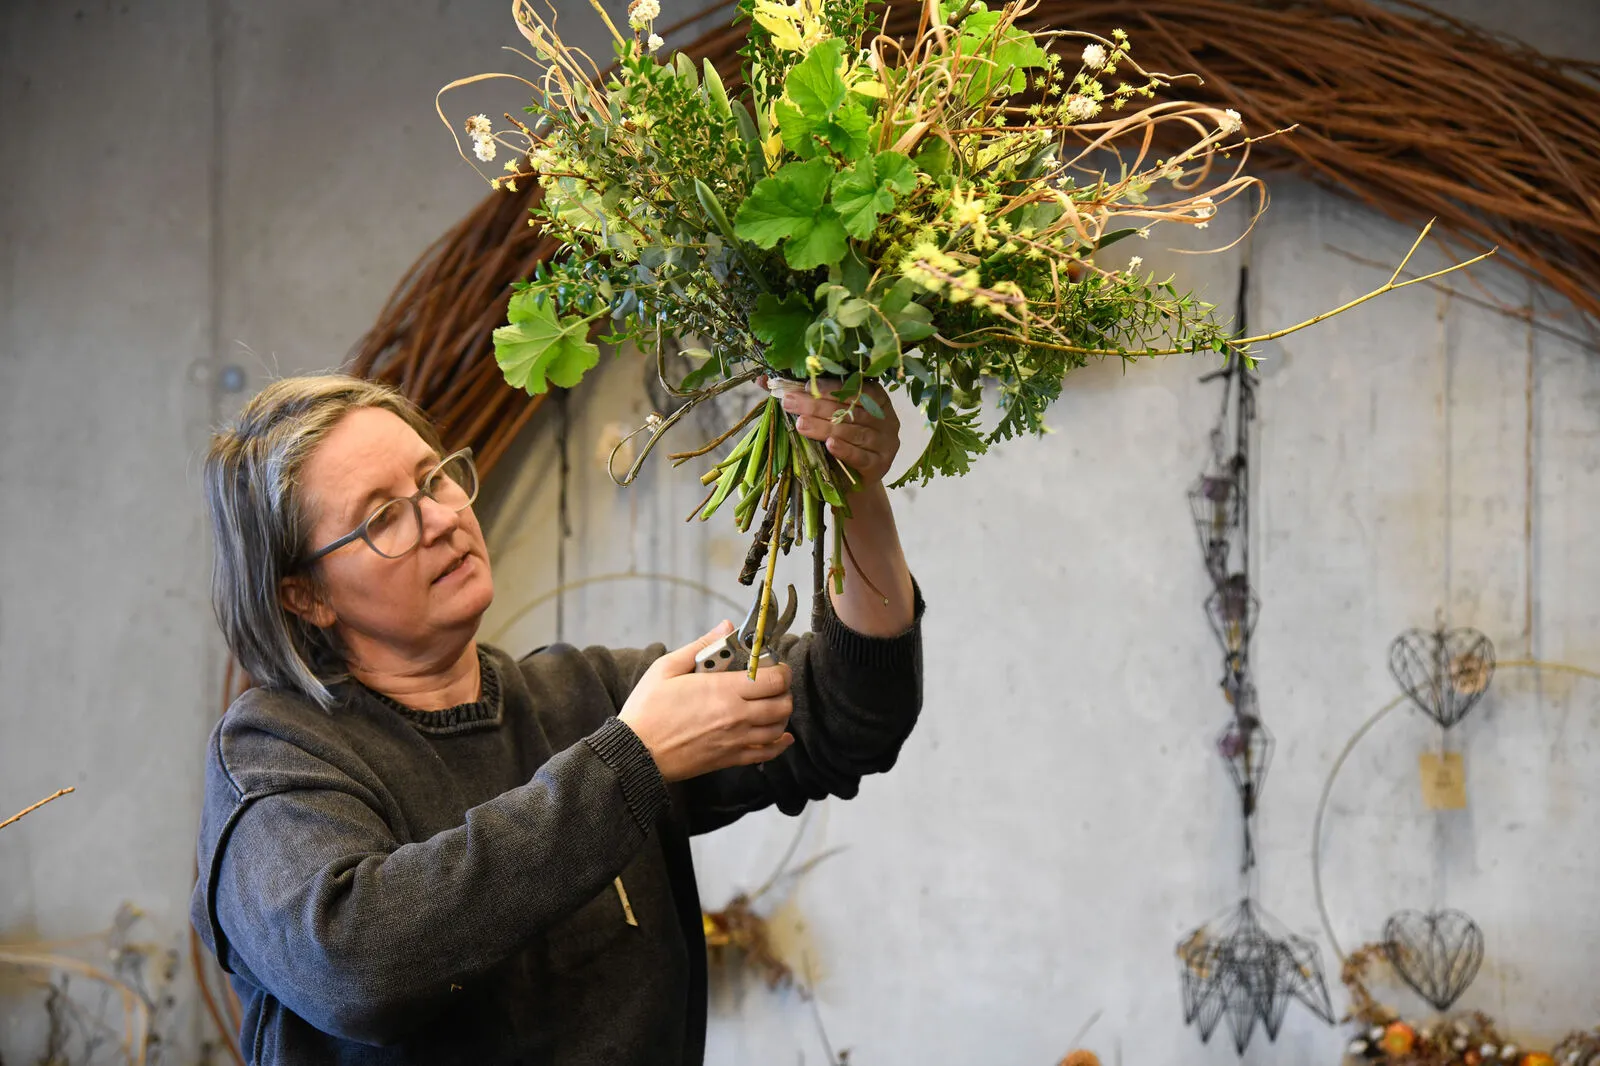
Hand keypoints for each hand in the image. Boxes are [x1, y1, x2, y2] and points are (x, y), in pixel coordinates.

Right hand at [618, 621, 795, 781]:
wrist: (636, 753)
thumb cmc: (648, 708)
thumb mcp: (667, 668)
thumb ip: (702, 646)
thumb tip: (727, 627)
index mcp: (723, 690)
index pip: (774, 679)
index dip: (780, 670)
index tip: (772, 665)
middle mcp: (736, 716)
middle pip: (783, 703)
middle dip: (783, 690)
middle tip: (772, 684)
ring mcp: (735, 740)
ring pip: (778, 728)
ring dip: (781, 715)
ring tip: (770, 705)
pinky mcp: (730, 759)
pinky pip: (766, 753)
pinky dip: (778, 745)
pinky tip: (780, 737)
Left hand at [761, 376, 900, 485]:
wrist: (853, 482)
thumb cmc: (837, 442)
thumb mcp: (824, 417)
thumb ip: (802, 397)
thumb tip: (762, 379)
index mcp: (877, 400)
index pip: (857, 388)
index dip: (832, 387)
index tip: (806, 386)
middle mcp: (887, 419)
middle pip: (851, 410)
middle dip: (818, 406)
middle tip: (790, 403)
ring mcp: (887, 444)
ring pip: (854, 432)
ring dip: (825, 427)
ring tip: (800, 424)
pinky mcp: (881, 466)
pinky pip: (862, 456)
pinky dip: (845, 450)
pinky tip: (829, 445)